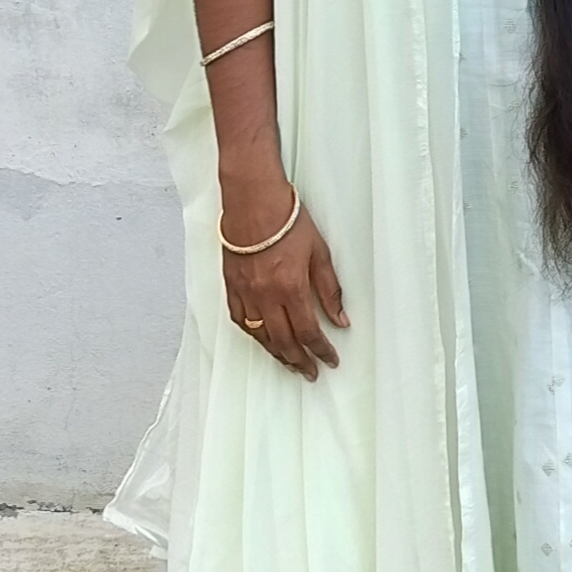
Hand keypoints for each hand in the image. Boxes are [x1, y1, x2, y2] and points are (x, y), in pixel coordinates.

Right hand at [220, 182, 348, 378]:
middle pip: (284, 341)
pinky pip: (240, 320)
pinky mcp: (231, 285)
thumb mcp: (319, 252)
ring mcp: (246, 292)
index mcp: (291, 288)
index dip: (321, 350)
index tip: (329, 360)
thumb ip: (329, 289)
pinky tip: (262, 339)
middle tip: (310, 371)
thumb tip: (340, 318)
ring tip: (290, 363)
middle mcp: (266, 296)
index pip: (309, 332)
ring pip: (261, 336)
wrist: (253, 200)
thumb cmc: (287, 219)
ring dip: (277, 354)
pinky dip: (253, 334)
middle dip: (300, 360)